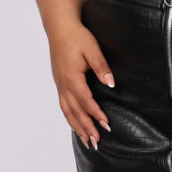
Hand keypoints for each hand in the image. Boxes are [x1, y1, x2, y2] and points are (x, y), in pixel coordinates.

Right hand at [48, 21, 113, 148]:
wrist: (60, 28)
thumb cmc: (77, 37)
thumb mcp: (92, 49)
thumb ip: (101, 67)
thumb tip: (111, 84)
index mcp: (72, 77)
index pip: (85, 100)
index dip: (96, 114)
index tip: (106, 125)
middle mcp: (63, 84)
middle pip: (75, 111)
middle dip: (86, 127)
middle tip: (97, 142)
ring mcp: (60, 85)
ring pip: (67, 111)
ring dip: (77, 127)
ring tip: (87, 141)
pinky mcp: (59, 83)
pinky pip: (64, 105)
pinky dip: (70, 118)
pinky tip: (76, 125)